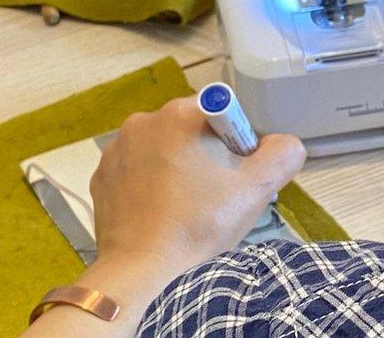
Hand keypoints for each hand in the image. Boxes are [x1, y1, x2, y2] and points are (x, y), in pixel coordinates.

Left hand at [26, 97, 305, 336]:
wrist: (142, 271)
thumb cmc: (200, 223)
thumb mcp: (257, 188)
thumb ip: (283, 153)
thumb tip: (282, 143)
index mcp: (180, 114)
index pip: (220, 112)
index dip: (233, 142)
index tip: (232, 174)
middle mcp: (142, 121)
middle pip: (190, 129)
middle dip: (205, 154)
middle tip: (213, 195)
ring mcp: (115, 149)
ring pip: (162, 149)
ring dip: (176, 167)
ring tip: (184, 208)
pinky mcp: (100, 177)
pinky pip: (136, 170)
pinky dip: (149, 185)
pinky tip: (159, 213)